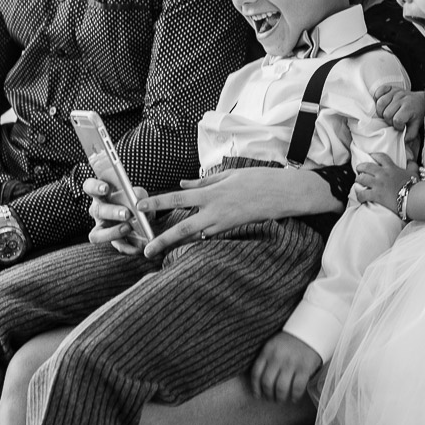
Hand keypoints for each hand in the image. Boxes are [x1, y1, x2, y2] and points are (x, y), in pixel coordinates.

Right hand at [83, 178, 147, 255]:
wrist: (140, 215)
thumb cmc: (134, 198)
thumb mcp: (138, 193)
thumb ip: (138, 194)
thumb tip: (138, 199)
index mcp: (100, 193)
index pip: (89, 186)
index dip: (95, 187)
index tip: (106, 188)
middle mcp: (98, 210)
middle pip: (97, 210)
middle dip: (112, 212)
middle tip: (126, 213)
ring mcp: (102, 227)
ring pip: (97, 234)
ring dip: (113, 232)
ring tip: (129, 228)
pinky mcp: (112, 241)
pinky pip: (114, 246)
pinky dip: (127, 247)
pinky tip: (138, 246)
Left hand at [136, 168, 338, 258]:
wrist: (285, 194)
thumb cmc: (258, 179)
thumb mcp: (229, 175)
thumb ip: (204, 181)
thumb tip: (183, 183)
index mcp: (212, 193)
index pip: (178, 198)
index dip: (157, 203)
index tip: (139, 207)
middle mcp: (215, 211)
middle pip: (183, 228)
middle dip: (163, 240)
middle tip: (145, 250)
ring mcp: (224, 224)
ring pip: (195, 235)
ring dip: (178, 242)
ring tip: (160, 249)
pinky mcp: (232, 230)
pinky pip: (210, 236)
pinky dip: (199, 237)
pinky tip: (189, 240)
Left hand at [251, 331, 321, 402]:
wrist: (312, 329)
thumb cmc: (292, 340)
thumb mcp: (274, 345)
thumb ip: (267, 359)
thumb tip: (260, 382)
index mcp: (268, 351)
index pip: (256, 373)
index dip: (256, 388)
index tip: (258, 395)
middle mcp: (277, 357)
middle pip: (267, 383)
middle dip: (268, 395)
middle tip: (271, 399)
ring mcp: (291, 363)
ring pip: (281, 388)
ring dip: (280, 398)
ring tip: (282, 399)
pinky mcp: (305, 368)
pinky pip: (297, 387)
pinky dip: (294, 396)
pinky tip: (294, 398)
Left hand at [355, 154, 414, 215]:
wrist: (413, 198)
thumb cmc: (414, 186)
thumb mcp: (414, 173)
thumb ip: (412, 165)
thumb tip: (411, 161)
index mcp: (391, 167)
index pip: (380, 156)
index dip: (373, 156)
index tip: (370, 157)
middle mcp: (382, 174)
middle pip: (366, 166)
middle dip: (360, 167)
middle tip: (358, 169)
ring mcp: (378, 184)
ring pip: (361, 179)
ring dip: (358, 180)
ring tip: (357, 182)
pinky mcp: (375, 195)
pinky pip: (362, 194)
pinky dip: (359, 195)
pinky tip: (360, 197)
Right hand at [373, 85, 424, 141]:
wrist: (421, 100)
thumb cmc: (417, 114)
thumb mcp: (416, 126)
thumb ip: (410, 134)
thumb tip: (402, 140)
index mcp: (409, 108)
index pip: (397, 120)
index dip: (397, 126)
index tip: (401, 126)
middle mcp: (402, 99)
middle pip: (387, 113)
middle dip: (388, 120)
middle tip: (393, 120)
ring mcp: (396, 92)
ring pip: (380, 103)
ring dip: (381, 111)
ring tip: (387, 114)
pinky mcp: (391, 88)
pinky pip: (379, 91)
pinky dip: (378, 97)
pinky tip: (383, 104)